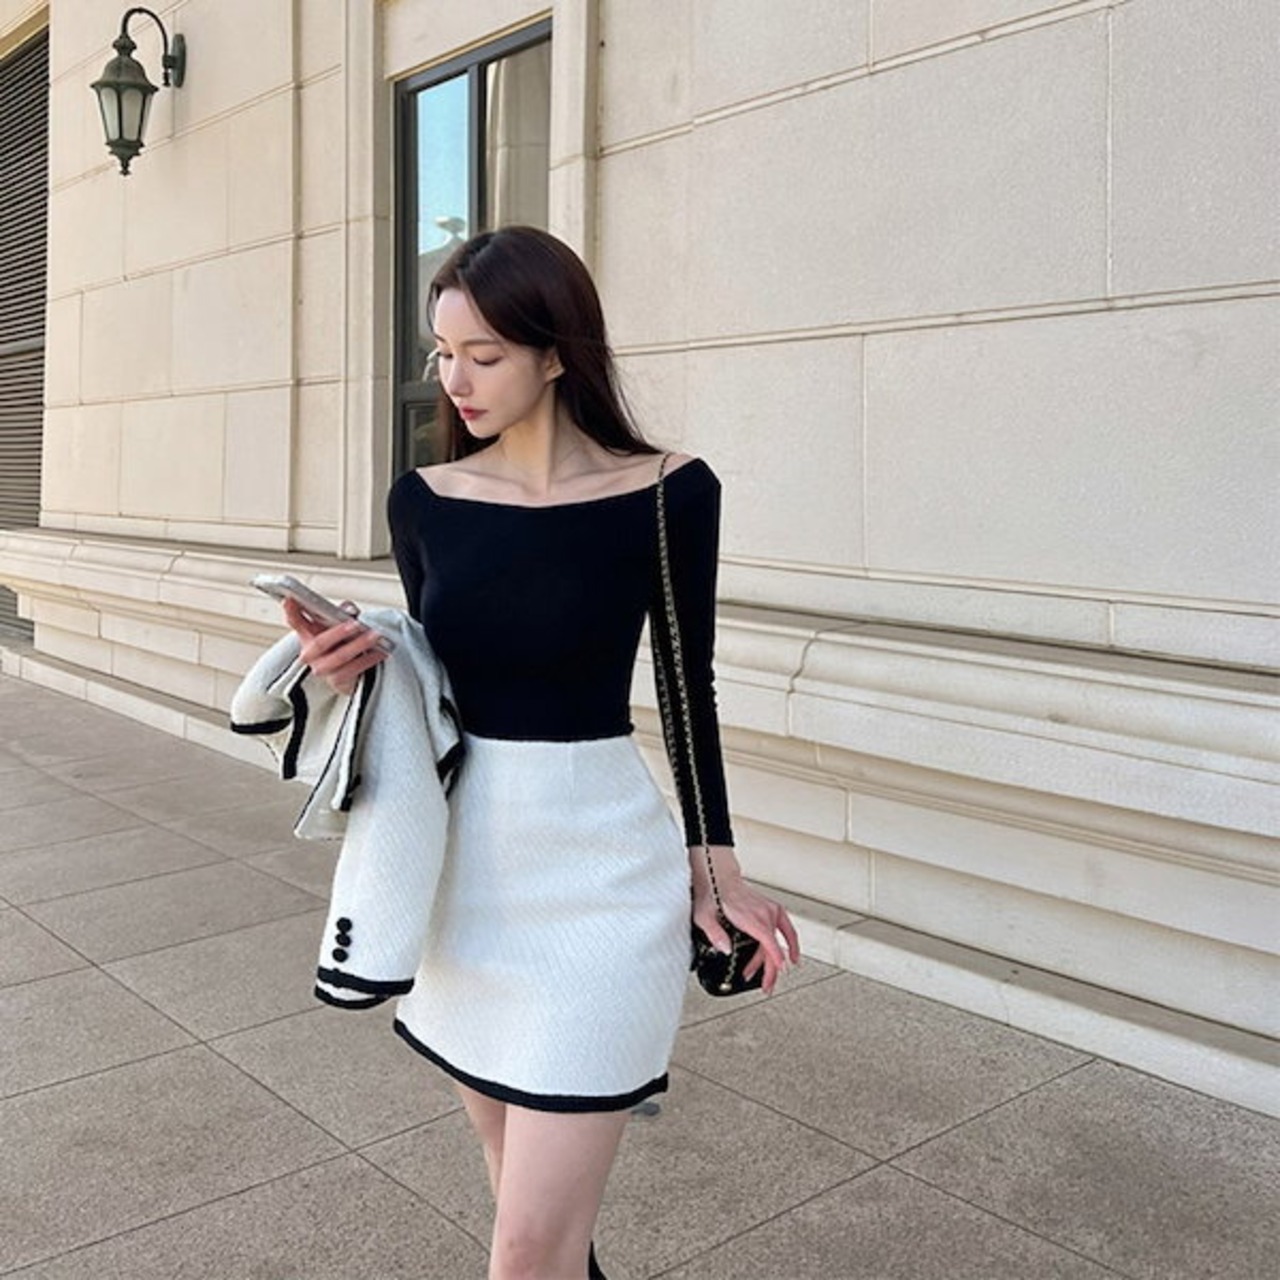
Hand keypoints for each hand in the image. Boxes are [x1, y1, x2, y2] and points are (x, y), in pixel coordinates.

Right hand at [282, 596, 387, 695]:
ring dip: (359, 645)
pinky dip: (367, 660)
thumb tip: (350, 610)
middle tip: (355, 624)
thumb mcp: (339, 623)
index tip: (290, 600)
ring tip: (374, 636)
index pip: (295, 622)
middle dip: (338, 633)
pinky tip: (379, 652)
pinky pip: (352, 670)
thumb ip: (343, 611)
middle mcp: (310, 653)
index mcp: (307, 634)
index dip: (291, 611)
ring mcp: (321, 668)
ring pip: (339, 657)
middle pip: (319, 643)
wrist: (346, 671)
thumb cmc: (340, 642)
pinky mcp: (335, 680)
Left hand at [690, 845, 800, 994]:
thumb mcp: (704, 916)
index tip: (778, 970)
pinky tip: (791, 956)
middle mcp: (764, 913)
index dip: (774, 958)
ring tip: (767, 977)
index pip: (768, 941)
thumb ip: (714, 933)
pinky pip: (787, 930)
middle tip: (766, 986)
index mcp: (750, 916)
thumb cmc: (712, 895)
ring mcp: (771, 911)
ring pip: (779, 942)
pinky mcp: (772, 909)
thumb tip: (725, 949)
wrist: (719, 878)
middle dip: (771, 970)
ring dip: (774, 961)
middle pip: (773, 947)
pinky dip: (791, 943)